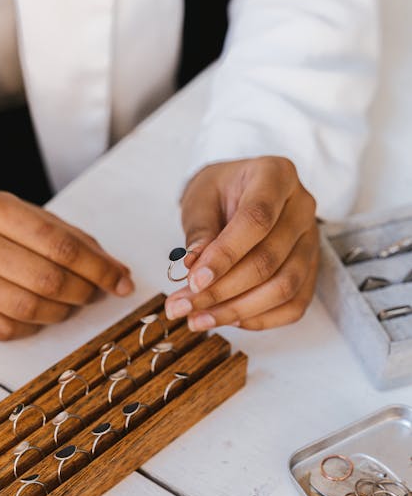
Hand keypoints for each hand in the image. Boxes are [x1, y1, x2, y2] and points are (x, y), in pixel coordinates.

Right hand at [0, 184, 133, 339]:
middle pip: (48, 280)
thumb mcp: (25, 214)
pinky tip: (39, 315)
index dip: (100, 269)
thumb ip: (73, 240)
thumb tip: (119, 274)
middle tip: (94, 294)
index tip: (122, 283)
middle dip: (84, 292)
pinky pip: (5, 330)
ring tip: (69, 303)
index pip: (62, 246)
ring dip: (62, 313)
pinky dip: (32, 327)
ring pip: (28, 309)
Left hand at [165, 158, 318, 330]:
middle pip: (269, 259)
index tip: (194, 281)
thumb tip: (193, 268)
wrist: (241, 193)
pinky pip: (294, 305)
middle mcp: (302, 207)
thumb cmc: (220, 193)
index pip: (256, 220)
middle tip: (183, 307)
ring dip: (238, 310)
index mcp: (276, 176)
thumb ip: (199, 232)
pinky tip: (228, 318)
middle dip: (222, 291)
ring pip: (284, 287)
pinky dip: (260, 319)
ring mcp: (312, 240)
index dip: (225, 256)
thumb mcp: (200, 200)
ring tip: (198, 319)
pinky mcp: (312, 269)